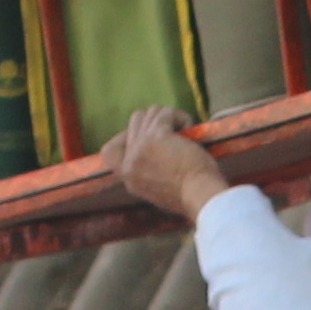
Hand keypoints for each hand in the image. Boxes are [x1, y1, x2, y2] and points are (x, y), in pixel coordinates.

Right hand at [102, 107, 230, 221]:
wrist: (201, 197)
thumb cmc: (191, 195)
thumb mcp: (157, 189)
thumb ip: (147, 171)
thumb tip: (154, 147)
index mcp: (129, 178)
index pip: (110, 150)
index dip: (126, 135)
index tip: (147, 136)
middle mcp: (130, 162)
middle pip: (134, 123)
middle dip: (156, 122)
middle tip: (175, 134)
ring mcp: (141, 147)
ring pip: (149, 113)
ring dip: (169, 118)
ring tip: (185, 133)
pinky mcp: (157, 136)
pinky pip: (166, 113)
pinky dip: (181, 117)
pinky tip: (190, 128)